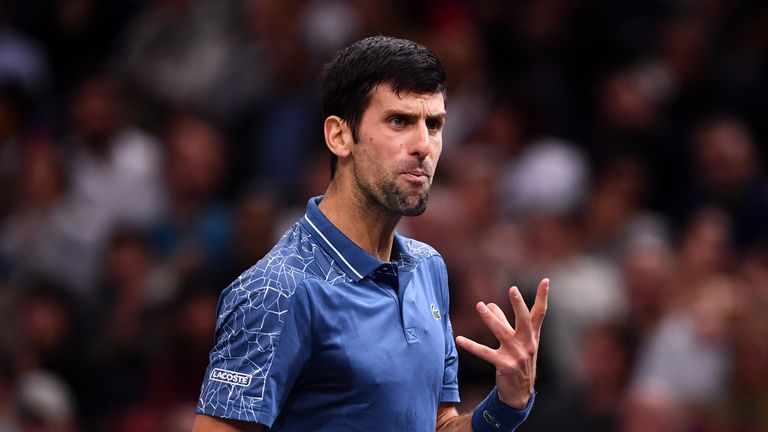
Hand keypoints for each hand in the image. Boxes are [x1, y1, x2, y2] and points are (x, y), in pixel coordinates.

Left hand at [456, 278, 548, 408]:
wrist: (520, 394)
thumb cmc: (517, 361)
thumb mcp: (514, 341)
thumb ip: (502, 321)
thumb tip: (487, 303)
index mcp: (532, 336)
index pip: (540, 313)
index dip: (542, 297)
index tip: (546, 280)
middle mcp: (527, 344)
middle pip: (524, 321)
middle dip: (519, 305)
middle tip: (513, 289)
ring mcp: (517, 356)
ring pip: (502, 333)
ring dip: (490, 319)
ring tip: (479, 306)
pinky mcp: (505, 366)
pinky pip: (485, 353)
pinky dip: (471, 345)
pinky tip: (460, 339)